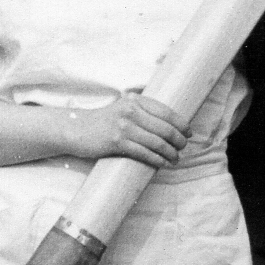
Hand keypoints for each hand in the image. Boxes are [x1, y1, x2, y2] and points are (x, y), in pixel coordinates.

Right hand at [65, 93, 188, 168]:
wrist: (75, 130)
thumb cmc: (102, 122)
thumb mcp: (121, 108)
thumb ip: (141, 111)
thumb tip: (168, 123)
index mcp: (134, 100)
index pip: (166, 111)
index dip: (181, 124)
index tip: (188, 133)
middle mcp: (131, 111)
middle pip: (165, 128)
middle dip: (179, 140)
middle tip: (183, 148)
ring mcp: (124, 127)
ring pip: (158, 142)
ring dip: (171, 153)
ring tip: (176, 159)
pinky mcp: (117, 142)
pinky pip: (145, 153)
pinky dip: (158, 160)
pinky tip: (164, 164)